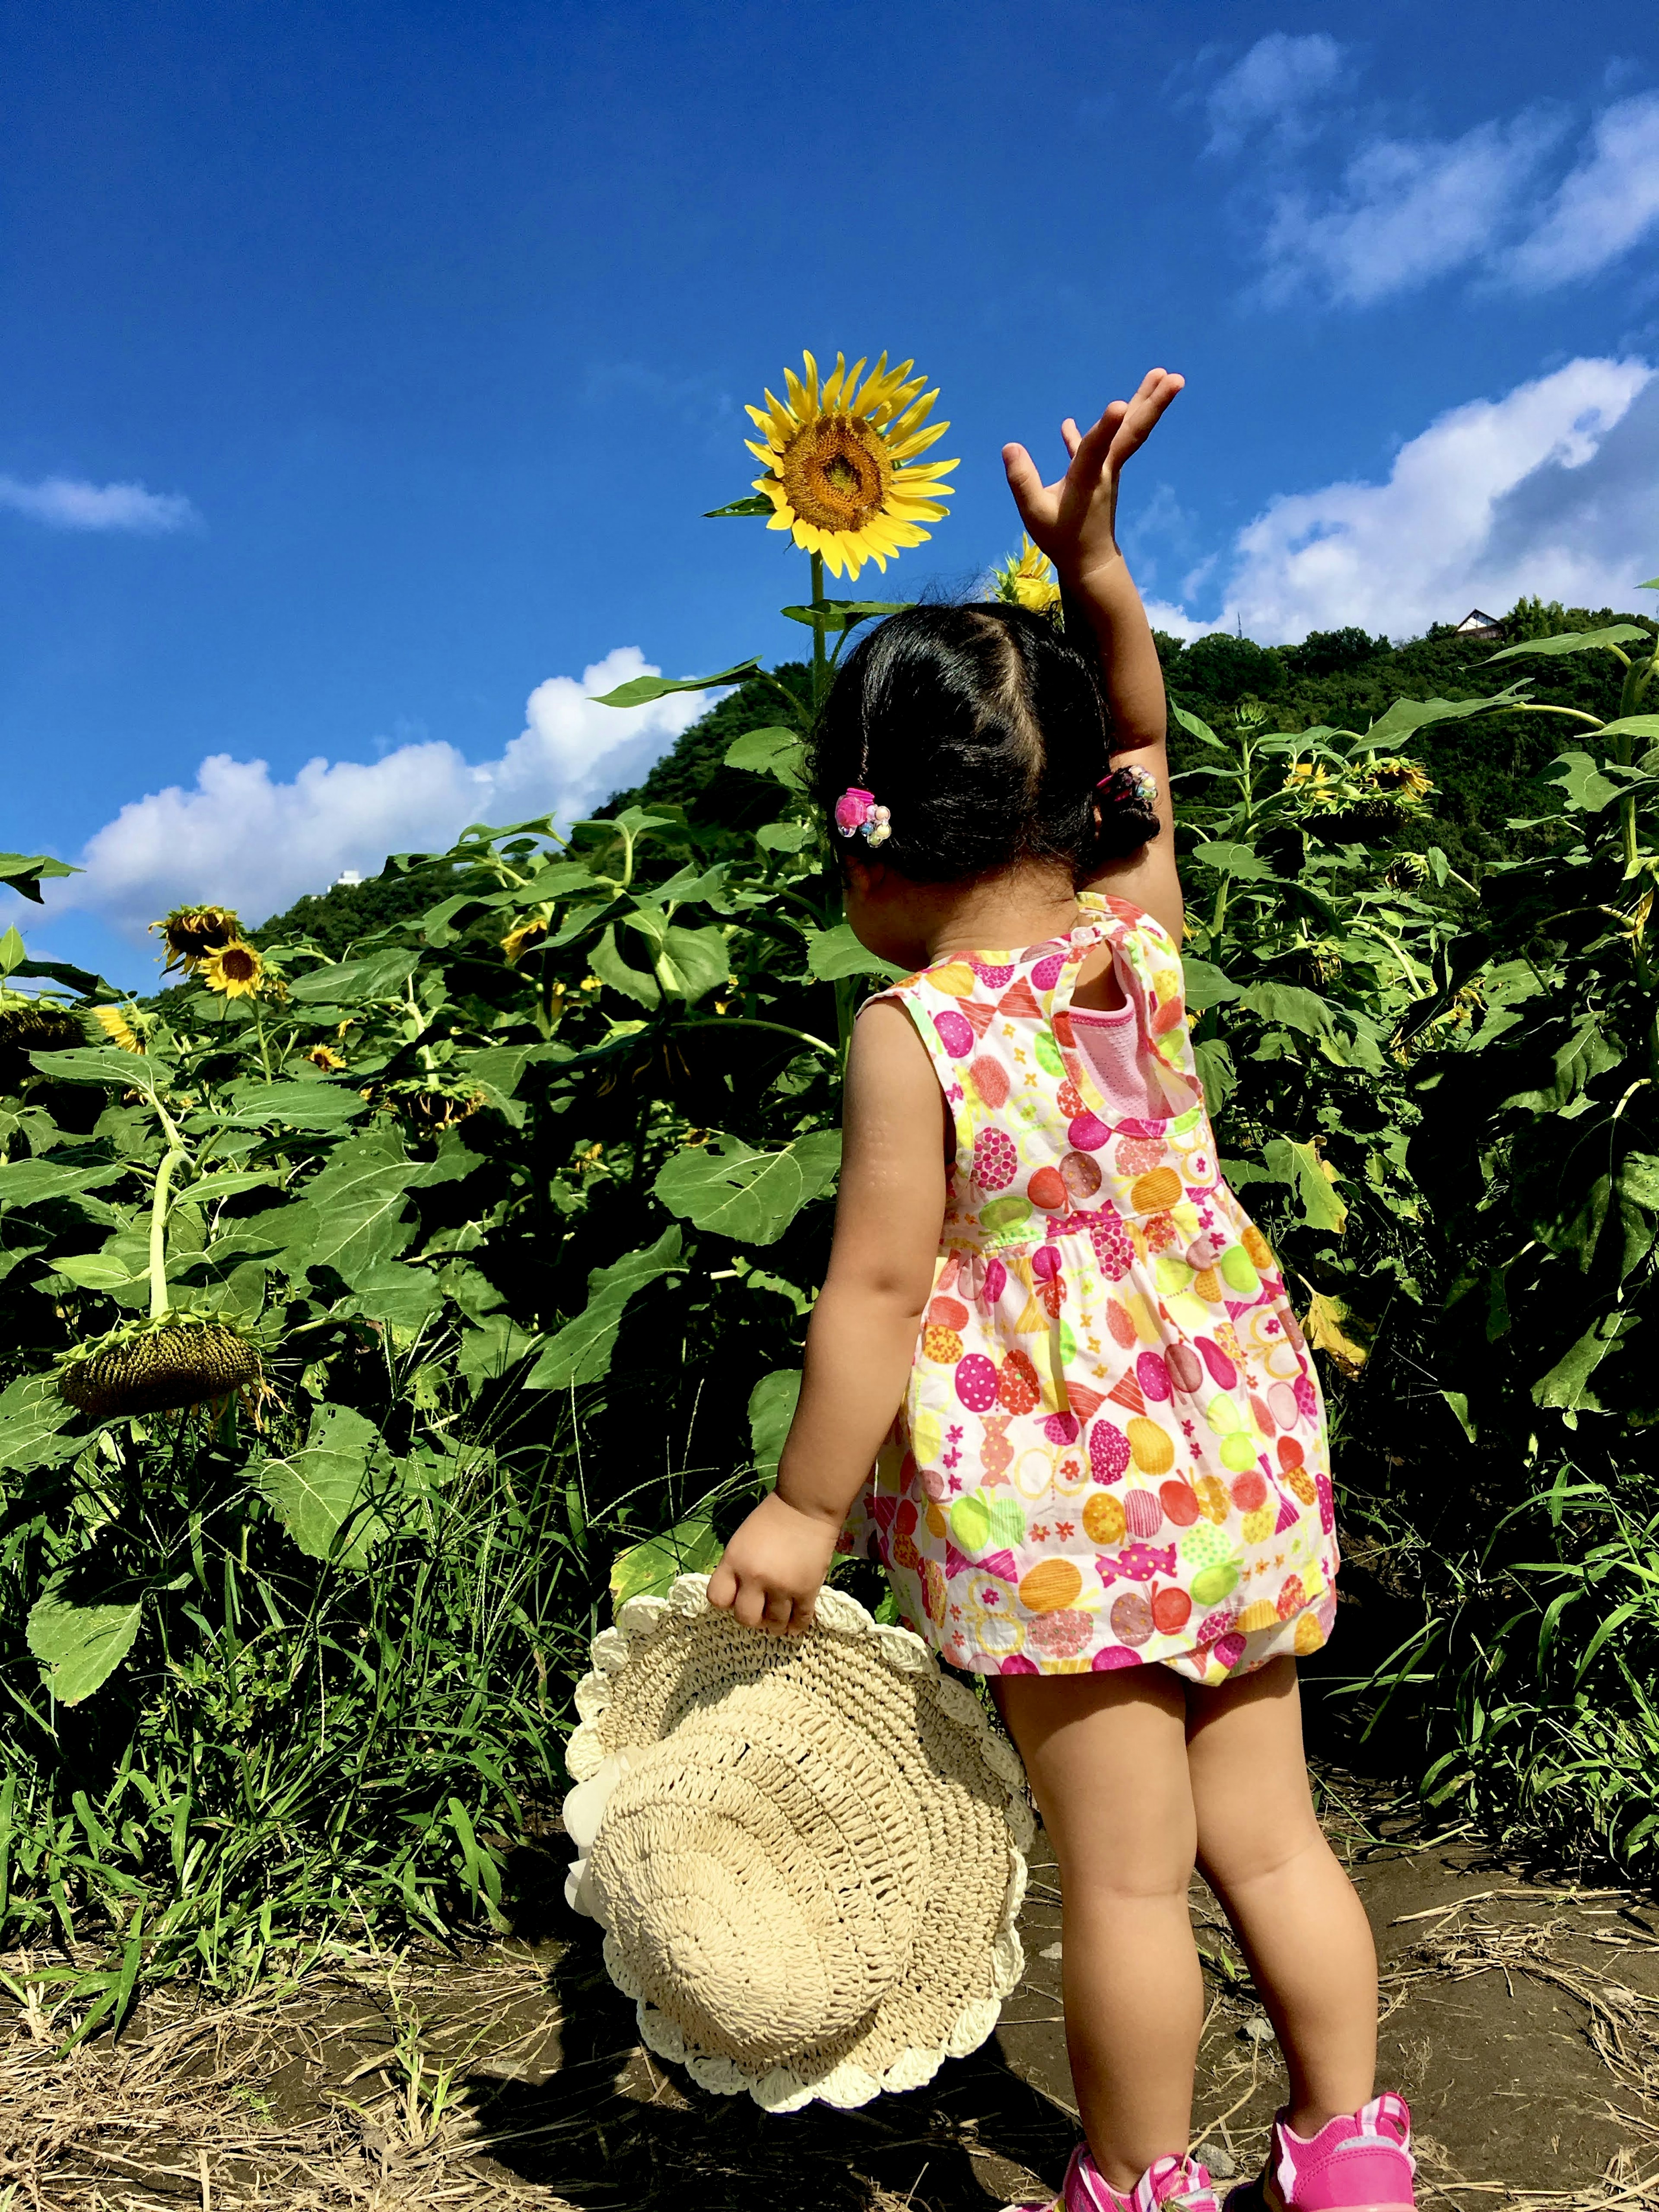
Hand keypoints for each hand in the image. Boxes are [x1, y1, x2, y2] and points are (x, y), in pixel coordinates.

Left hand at [706, 1492, 842, 1634]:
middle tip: (760, 1609)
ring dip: (775, 1625)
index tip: (736, 1598)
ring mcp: (782, 1587)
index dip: (726, 1602)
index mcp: (734, 1562)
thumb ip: (736, 1569)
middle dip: (752, 1617)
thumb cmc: (770, 1519)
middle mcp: (755, 1578)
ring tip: (778, 1619)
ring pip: (774, 1624)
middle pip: (746, 1618)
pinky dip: (796, 1625)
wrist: (806, 1507)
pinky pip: (800, 1620)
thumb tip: (739, 1596)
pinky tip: (794, 1623)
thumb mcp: (740, 1541)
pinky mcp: (807, 1590)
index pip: (717, 1599)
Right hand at [1002, 367, 1184, 589]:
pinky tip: (1067, 424)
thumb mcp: (1034, 514)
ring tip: (1160, 374)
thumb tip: (1009, 447)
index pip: (1097, 447)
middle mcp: (1104, 469)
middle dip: (1153, 404)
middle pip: (1132, 431)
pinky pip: (1100, 445)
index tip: (1119, 403)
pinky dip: (1094, 431)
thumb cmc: (1062, 538)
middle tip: (1175, 378)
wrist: (1089, 561)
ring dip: (1144, 402)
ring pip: (1127, 431)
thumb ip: (1022, 480)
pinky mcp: (1100, 474)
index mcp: (1087, 478)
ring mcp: (1106, 469)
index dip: (1106, 426)